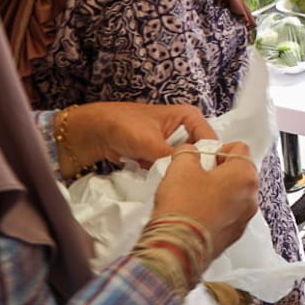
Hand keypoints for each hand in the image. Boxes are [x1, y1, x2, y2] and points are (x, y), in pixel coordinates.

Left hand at [60, 102, 216, 176]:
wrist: (93, 132)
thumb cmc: (123, 127)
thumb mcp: (150, 143)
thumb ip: (173, 158)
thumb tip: (190, 176)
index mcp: (189, 116)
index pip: (211, 140)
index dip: (211, 158)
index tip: (207, 178)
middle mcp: (184, 129)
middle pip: (199, 153)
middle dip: (193, 168)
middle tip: (189, 185)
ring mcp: (171, 144)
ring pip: (183, 163)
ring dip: (177, 174)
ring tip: (175, 188)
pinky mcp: (159, 156)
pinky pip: (169, 168)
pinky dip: (165, 176)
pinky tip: (163, 186)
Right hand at [151, 141, 259, 261]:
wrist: (178, 248)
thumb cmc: (184, 208)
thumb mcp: (181, 167)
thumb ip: (188, 153)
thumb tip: (188, 153)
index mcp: (245, 175)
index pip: (239, 148)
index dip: (218, 150)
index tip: (204, 158)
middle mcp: (251, 196)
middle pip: (239, 172)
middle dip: (219, 171)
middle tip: (197, 176)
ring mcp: (244, 218)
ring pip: (234, 194)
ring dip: (218, 192)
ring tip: (193, 196)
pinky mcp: (233, 235)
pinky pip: (228, 215)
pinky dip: (216, 211)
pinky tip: (196, 214)